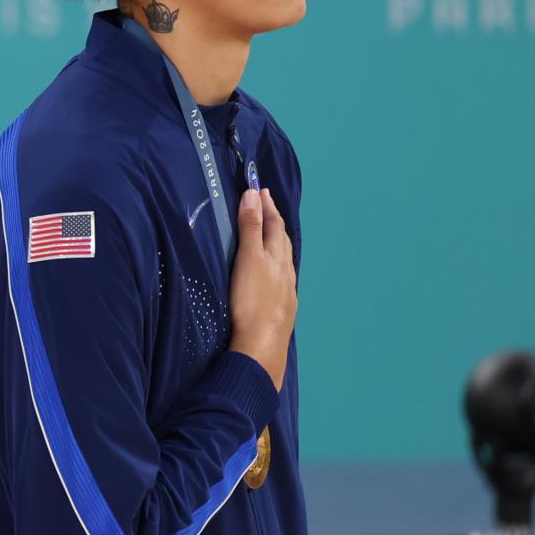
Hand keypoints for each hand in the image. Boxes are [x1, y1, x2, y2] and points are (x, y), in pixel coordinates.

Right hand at [227, 188, 297, 390]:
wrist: (261, 344)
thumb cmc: (251, 301)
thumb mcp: (248, 259)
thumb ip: (250, 227)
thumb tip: (253, 195)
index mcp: (277, 256)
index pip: (274, 224)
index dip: (267, 206)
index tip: (260, 190)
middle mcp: (285, 270)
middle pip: (282, 239)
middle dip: (274, 220)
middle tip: (266, 204)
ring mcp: (286, 289)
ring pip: (285, 259)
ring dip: (278, 242)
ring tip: (273, 233)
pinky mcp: (282, 306)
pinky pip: (283, 277)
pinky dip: (278, 265)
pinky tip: (275, 273)